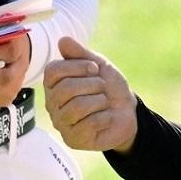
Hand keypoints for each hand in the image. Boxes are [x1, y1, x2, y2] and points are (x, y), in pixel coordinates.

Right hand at [43, 36, 137, 152]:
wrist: (129, 113)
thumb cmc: (109, 88)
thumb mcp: (98, 66)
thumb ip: (80, 53)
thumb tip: (63, 40)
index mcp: (53, 84)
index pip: (53, 70)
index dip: (78, 67)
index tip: (95, 69)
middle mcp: (52, 103)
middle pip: (65, 89)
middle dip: (93, 85)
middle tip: (102, 89)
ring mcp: (61, 122)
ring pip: (77, 106)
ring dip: (100, 102)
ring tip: (104, 104)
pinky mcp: (73, 139)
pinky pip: (90, 123)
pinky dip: (105, 117)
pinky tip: (105, 118)